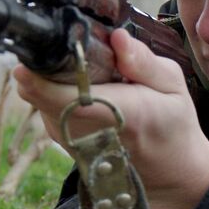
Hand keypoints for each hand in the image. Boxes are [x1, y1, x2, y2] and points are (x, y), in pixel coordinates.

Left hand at [14, 29, 208, 208]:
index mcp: (122, 113)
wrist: (166, 171)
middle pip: (40, 91)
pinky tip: (78, 84)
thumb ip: (143, 60)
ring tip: (78, 65)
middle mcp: (88, 131)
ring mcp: (70, 138)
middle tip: (66, 44)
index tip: (35, 53)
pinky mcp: (62, 139)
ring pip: (37, 95)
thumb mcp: (173, 87)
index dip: (41, 78)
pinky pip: (43, 105)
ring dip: (48, 74)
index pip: (67, 99)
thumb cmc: (171, 125)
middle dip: (44, 62)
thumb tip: (116, 36)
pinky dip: (52, 89)